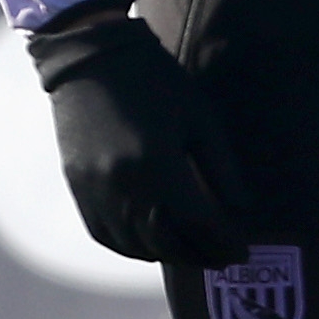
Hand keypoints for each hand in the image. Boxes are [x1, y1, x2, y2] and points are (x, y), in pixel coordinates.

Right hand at [25, 3, 252, 266]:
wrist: (93, 60)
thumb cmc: (157, 82)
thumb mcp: (200, 118)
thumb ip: (221, 169)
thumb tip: (241, 211)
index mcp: (157, 164)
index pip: (196, 224)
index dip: (222, 243)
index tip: (241, 253)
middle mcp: (121, 185)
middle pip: (165, 243)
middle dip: (198, 255)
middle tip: (222, 258)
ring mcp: (93, 190)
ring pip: (133, 246)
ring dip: (167, 255)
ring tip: (193, 252)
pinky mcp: (77, 187)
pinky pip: (104, 235)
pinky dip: (131, 247)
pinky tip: (153, 244)